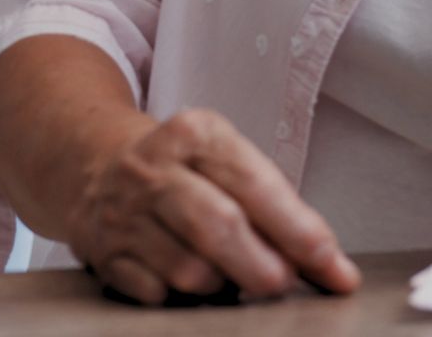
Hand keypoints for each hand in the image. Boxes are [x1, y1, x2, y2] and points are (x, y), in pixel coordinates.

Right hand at [65, 107, 360, 305]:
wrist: (97, 165)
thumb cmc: (182, 169)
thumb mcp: (227, 163)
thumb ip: (279, 211)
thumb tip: (334, 269)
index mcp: (196, 133)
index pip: (254, 183)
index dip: (298, 229)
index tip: (331, 263)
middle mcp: (157, 167)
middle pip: (219, 225)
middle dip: (261, 266)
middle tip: (283, 283)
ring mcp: (127, 211)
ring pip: (189, 269)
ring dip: (221, 285)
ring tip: (228, 274)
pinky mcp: (107, 254)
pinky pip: (156, 294)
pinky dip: (181, 297)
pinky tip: (186, 279)